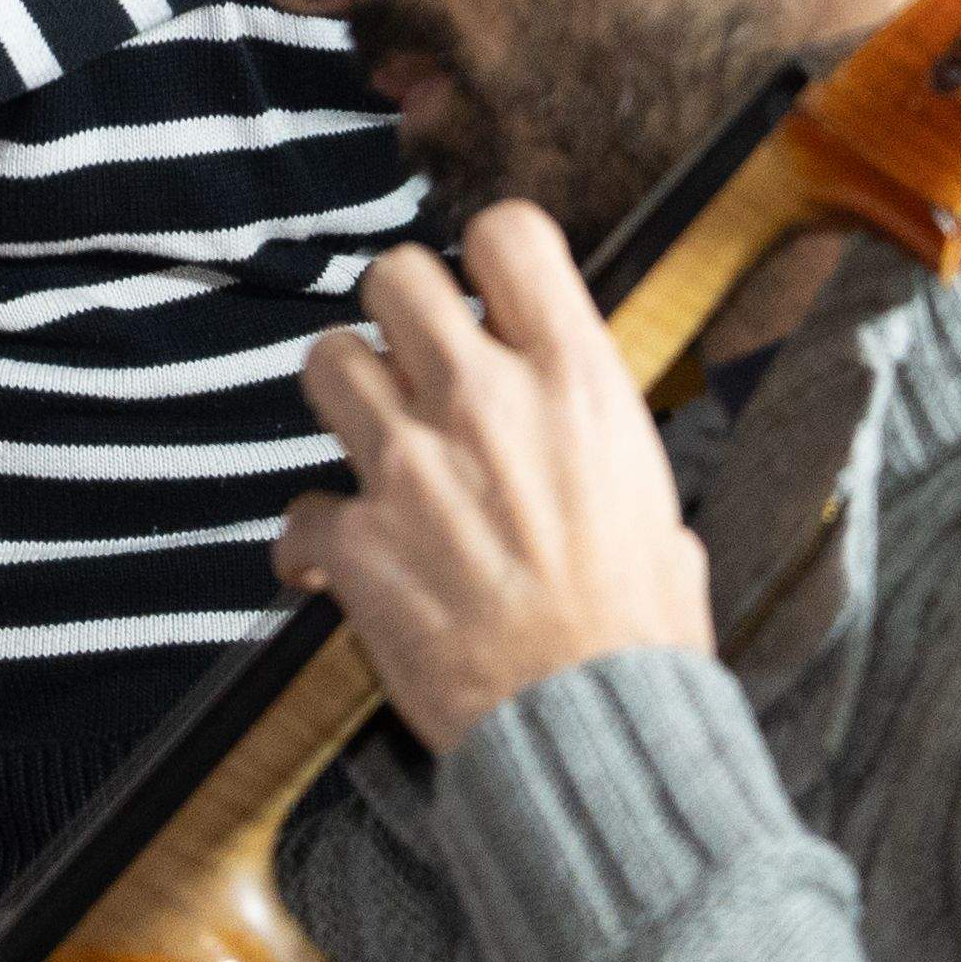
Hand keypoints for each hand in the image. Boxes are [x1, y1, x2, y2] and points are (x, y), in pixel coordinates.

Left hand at [278, 202, 710, 754]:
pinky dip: (314, 541)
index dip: (486, 252)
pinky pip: (301, 509)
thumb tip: (588, 455)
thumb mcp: (658, 508)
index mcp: (576, 383)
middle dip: (398, 315)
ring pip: (325, 360)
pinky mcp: (354, 539)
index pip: (509, 234)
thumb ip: (601, 452)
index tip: (485, 292)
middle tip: (415, 365)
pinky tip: (342, 569)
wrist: (589, 727)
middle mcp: (484, 402)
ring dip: (344, 399)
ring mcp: (409, 465)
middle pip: (395, 276)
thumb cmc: (638, 633)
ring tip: (372, 446)